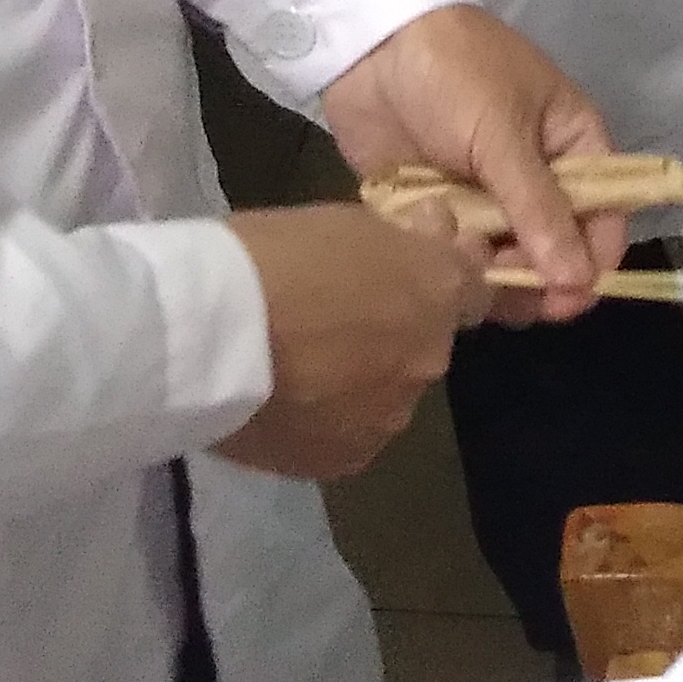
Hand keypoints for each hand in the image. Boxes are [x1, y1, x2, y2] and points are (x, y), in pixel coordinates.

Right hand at [214, 202, 480, 480]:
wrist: (208, 336)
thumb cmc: (272, 257)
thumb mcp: (346, 220)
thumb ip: (403, 240)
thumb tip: (434, 236)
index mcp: (437, 292)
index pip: (474, 287)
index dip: (442, 274)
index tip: (408, 263)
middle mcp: (430, 360)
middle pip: (425, 343)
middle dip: (393, 328)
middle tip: (333, 314)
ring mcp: (389, 417)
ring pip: (387, 392)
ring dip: (360, 377)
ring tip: (300, 364)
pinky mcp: (345, 460)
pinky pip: (349, 432)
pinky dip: (328, 417)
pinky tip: (287, 398)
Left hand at [319, 4, 627, 322]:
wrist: (370, 46)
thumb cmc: (455, 73)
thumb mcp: (503, 135)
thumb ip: (540, 209)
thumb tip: (582, 281)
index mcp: (572, 148)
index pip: (603, 218)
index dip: (592, 263)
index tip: (565, 299)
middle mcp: (536, 181)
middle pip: (554, 253)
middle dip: (535, 279)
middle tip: (501, 289)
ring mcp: (487, 201)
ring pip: (504, 264)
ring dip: (490, 279)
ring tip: (462, 272)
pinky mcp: (442, 213)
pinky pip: (458, 259)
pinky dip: (450, 270)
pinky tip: (434, 265)